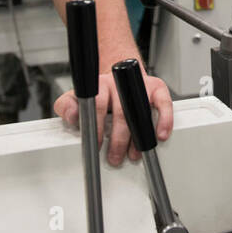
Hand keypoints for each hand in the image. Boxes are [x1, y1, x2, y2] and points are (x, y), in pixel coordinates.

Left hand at [54, 71, 172, 166]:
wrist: (121, 76)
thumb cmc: (101, 94)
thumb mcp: (77, 98)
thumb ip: (67, 106)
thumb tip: (73, 116)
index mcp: (99, 85)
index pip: (97, 104)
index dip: (97, 126)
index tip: (97, 144)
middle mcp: (120, 82)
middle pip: (121, 112)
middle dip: (118, 139)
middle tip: (115, 156)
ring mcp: (139, 85)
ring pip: (141, 111)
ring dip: (139, 136)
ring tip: (133, 154)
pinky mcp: (157, 88)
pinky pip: (163, 103)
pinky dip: (164, 120)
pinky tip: (160, 135)